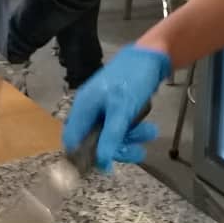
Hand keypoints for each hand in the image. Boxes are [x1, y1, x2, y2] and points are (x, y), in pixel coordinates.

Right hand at [61, 45, 170, 171]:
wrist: (151, 56)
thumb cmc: (132, 79)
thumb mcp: (122, 110)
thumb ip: (111, 136)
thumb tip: (100, 163)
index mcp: (83, 108)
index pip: (72, 140)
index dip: (83, 157)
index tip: (104, 166)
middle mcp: (90, 111)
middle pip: (96, 143)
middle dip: (119, 147)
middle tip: (138, 149)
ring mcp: (103, 110)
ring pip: (112, 137)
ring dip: (131, 139)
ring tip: (150, 131)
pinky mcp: (116, 110)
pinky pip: (121, 129)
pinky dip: (134, 131)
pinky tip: (148, 126)